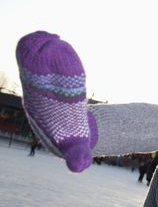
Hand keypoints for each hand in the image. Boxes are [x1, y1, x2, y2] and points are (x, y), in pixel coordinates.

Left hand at [16, 31, 96, 171]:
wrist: (69, 134)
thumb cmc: (71, 141)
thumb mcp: (77, 150)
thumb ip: (77, 158)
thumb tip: (78, 168)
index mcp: (38, 108)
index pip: (32, 86)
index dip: (37, 72)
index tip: (46, 60)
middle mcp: (34, 94)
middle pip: (30, 71)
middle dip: (37, 55)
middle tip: (52, 41)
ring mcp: (39, 84)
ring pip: (33, 63)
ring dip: (39, 48)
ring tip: (52, 38)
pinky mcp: (46, 78)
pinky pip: (40, 62)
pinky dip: (46, 49)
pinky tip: (54, 40)